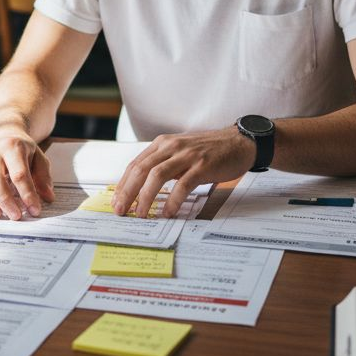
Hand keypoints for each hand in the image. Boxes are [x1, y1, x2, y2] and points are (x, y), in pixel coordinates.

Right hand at [0, 123, 55, 219]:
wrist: (2, 134)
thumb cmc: (22, 150)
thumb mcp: (38, 157)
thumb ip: (43, 177)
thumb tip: (47, 198)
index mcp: (12, 147)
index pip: (19, 174)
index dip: (27, 194)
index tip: (35, 210)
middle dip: (5, 200)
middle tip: (16, 216)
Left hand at [113, 128, 254, 217]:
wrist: (238, 142)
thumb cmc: (208, 151)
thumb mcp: (180, 152)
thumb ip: (163, 164)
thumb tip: (143, 187)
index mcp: (162, 144)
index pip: (135, 164)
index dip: (123, 184)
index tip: (116, 201)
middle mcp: (171, 147)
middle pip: (141, 170)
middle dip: (128, 192)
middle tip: (122, 211)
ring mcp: (187, 155)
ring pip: (157, 176)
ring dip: (146, 197)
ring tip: (142, 214)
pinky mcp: (202, 165)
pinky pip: (183, 184)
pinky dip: (173, 199)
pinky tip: (169, 211)